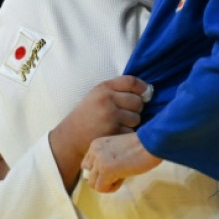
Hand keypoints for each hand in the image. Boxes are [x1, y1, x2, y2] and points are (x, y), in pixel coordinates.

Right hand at [49, 75, 151, 190]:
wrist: (70, 137)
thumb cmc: (87, 115)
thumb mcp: (97, 95)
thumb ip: (118, 90)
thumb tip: (148, 91)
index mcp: (103, 88)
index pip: (131, 81)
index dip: (142, 87)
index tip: (146, 93)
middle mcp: (107, 100)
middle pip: (138, 101)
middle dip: (135, 109)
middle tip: (125, 114)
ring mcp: (110, 117)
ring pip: (137, 118)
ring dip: (132, 123)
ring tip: (118, 124)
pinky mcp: (113, 133)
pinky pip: (131, 132)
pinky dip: (126, 135)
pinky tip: (115, 134)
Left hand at [81, 132, 161, 192]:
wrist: (151, 143)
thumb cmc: (141, 146)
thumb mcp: (117, 148)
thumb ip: (106, 158)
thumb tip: (102, 177)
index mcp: (96, 144)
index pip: (86, 165)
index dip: (100, 171)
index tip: (115, 168)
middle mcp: (94, 151)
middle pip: (88, 175)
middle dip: (102, 179)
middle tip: (119, 173)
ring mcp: (99, 161)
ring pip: (92, 184)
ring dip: (107, 184)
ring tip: (122, 176)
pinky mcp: (106, 170)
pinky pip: (101, 188)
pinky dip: (112, 188)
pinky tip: (123, 178)